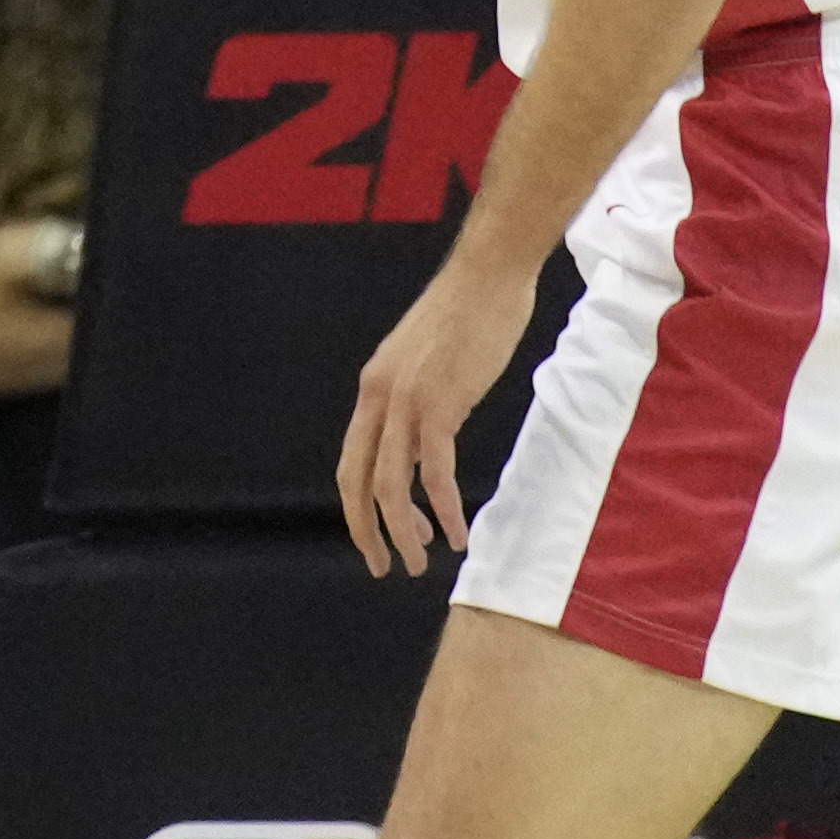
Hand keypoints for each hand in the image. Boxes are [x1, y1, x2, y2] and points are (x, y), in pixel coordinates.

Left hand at [336, 242, 532, 575]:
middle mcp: (380, 395)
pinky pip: (435, 471)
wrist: (489, 272)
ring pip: (392, 483)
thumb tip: (423, 441)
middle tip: (387, 567)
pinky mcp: (442, 402)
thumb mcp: (426, 360)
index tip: (374, 539)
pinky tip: (458, 533)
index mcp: (373, 386)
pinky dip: (444, 509)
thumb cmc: (468, 312)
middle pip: (359, 481)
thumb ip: (417, 399)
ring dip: (406, 530)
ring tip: (424, 559)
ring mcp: (408, 400)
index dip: (357, 507)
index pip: (351, 461)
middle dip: (369, 531)